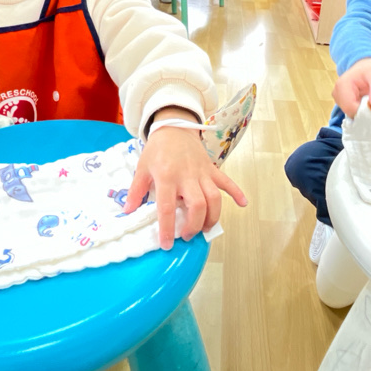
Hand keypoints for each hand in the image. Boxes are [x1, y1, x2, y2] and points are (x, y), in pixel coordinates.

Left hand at [126, 113, 245, 248]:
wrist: (174, 126)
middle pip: (197, 205)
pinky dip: (236, 192)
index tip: (167, 244)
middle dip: (194, 225)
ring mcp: (202, 173)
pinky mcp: (212, 169)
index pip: (168, 207)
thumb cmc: (157, 149)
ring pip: (214, 198)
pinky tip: (243, 204)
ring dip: (212, 216)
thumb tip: (127, 210)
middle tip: (188, 235)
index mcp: (167, 177)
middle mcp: (187, 176)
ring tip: (205, 228)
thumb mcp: (142, 168)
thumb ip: (136, 190)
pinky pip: (227, 181)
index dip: (167, 228)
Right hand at [332, 58, 370, 118]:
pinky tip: (366, 103)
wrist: (365, 67)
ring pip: (351, 114)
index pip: (351, 108)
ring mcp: (338, 99)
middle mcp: (336, 93)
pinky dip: (360, 111)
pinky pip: (351, 112)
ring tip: (370, 101)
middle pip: (350, 112)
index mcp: (342, 86)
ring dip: (362, 112)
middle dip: (364, 112)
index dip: (365, 112)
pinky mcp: (341, 103)